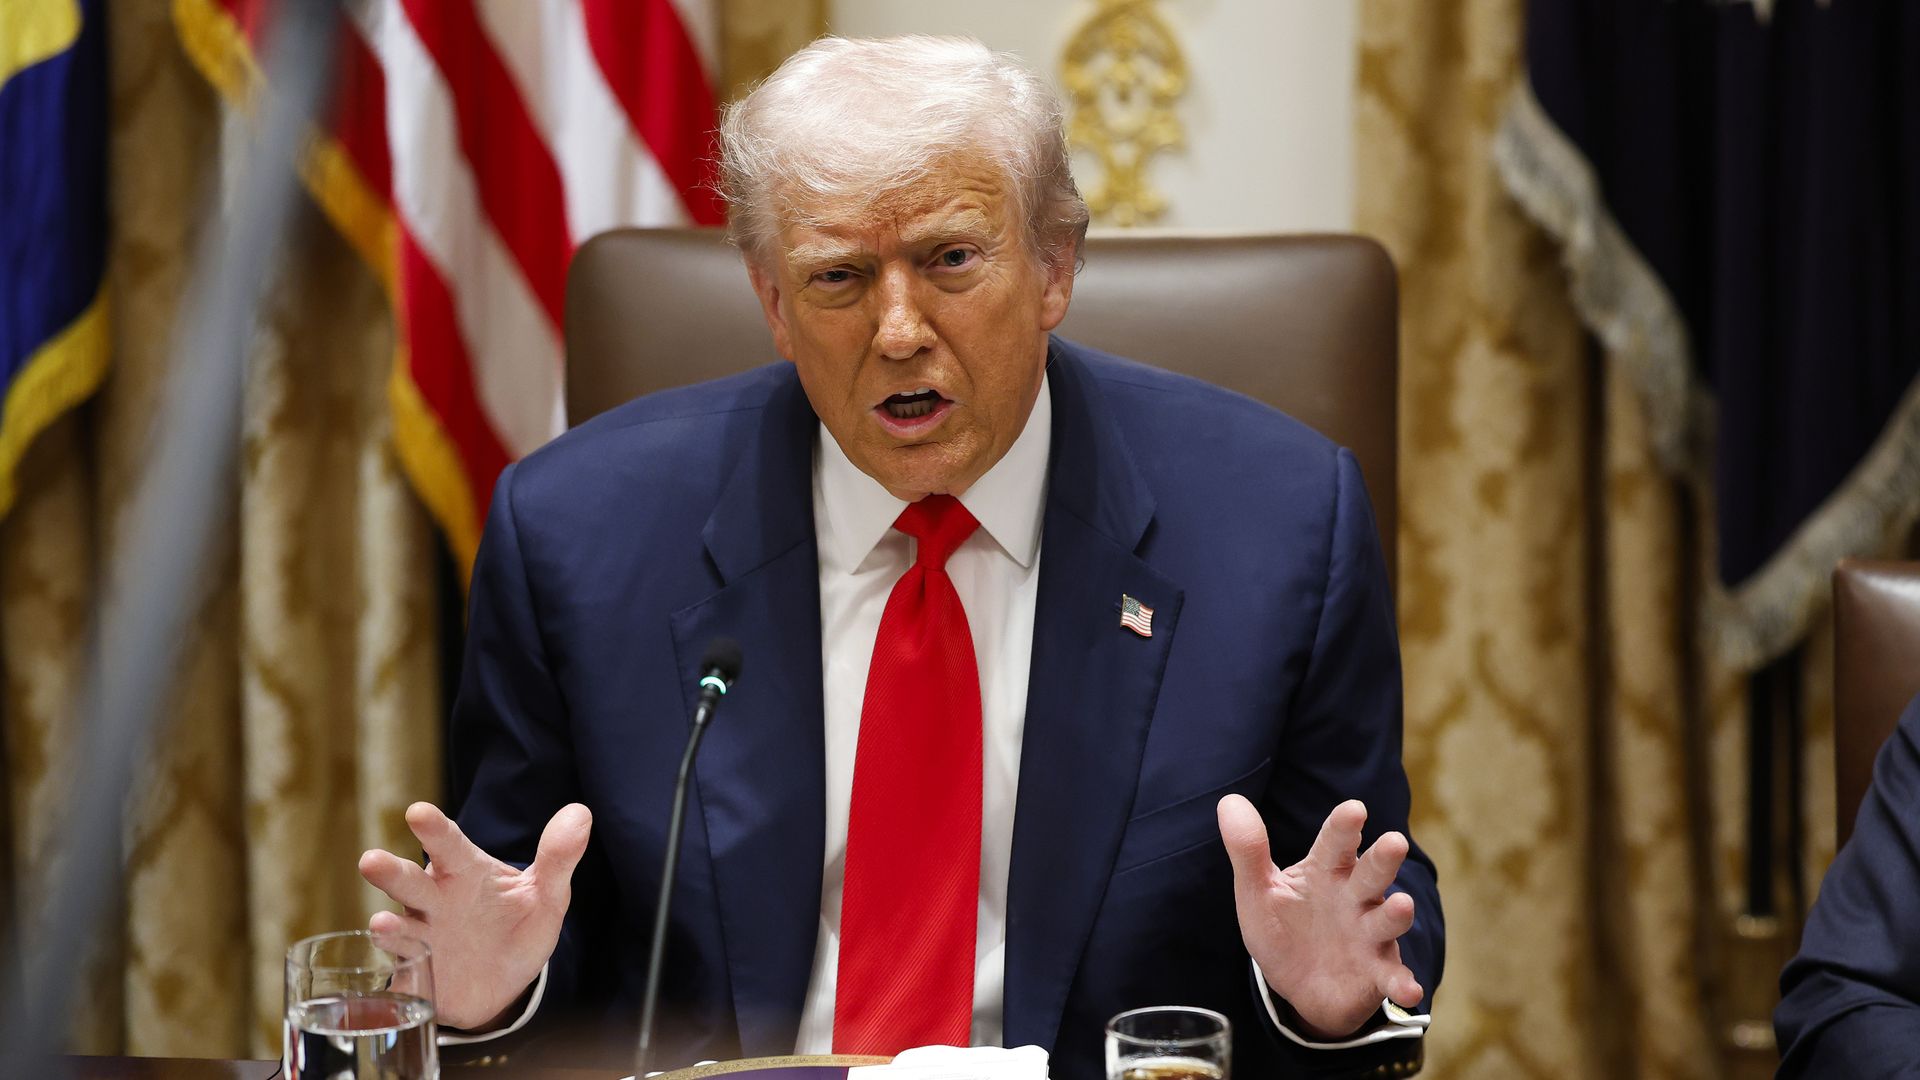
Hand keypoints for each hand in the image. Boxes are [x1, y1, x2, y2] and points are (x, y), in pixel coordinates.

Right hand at [358, 801, 591, 1029]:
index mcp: (464, 872)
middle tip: (370, 860)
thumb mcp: (546, 894)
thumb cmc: (518, 925)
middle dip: (390, 872)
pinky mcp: (419, 977)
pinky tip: (401, 970)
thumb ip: (558, 857)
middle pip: (409, 881)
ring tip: (382, 924)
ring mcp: (423, 939)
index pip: (448, 844)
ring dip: (389, 928)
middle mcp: (435, 901)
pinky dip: (401, 973)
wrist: (507, 982)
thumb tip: (581, 813)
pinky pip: (404, 974)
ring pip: (399, 928)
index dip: (434, 829)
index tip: (419, 812)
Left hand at [1217, 795, 1421, 1039]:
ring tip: (1401, 904)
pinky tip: (1408, 991)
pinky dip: (1401, 983)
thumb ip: (1248, 850)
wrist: (1298, 987)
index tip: (1353, 808)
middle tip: (1394, 842)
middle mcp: (1354, 898)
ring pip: (1386, 920)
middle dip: (1383, 859)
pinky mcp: (1376, 973)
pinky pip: (1392, 976)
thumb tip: (1229, 800)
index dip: (1343, 827)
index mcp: (1326, 872)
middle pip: (1370, 874)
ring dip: (1396, 914)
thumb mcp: (1257, 891)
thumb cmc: (1283, 928)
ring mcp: (1369, 936)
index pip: (1335, 844)